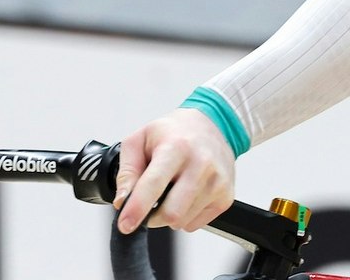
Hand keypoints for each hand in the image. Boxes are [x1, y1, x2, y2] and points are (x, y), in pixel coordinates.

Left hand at [114, 108, 236, 233]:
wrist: (212, 125)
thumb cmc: (174, 133)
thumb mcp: (140, 140)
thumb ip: (127, 171)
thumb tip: (122, 201)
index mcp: (176, 146)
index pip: (154, 184)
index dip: (137, 208)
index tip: (125, 225)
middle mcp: (201, 163)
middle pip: (171, 212)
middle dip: (152, 217)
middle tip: (149, 205)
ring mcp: (217, 181)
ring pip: (182, 221)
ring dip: (169, 215)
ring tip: (171, 192)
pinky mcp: (226, 196)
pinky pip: (195, 224)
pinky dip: (184, 216)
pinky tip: (186, 196)